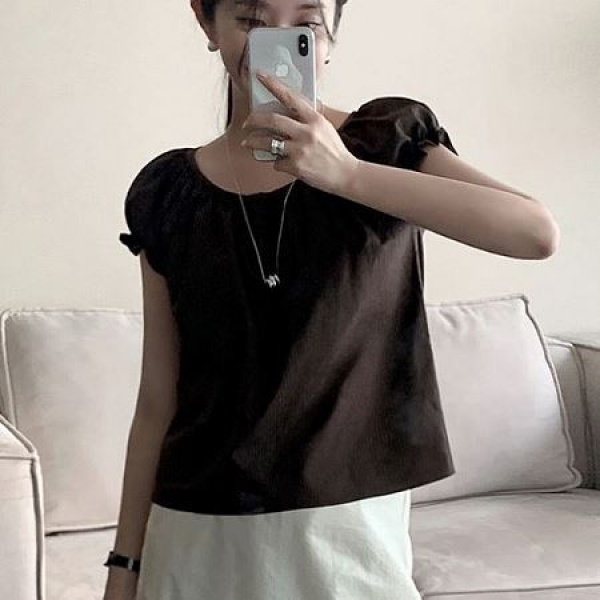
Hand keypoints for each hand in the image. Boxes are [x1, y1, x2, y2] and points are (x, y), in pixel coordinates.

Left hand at [241, 70, 358, 195]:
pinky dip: (278, 163)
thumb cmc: (334, 152)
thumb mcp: (325, 129)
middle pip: (272, 120)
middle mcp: (306, 132)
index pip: (290, 97)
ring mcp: (300, 150)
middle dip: (254, 120)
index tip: (260, 76)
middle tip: (247, 123)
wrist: (345, 174)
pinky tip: (284, 163)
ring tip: (248, 143)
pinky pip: (277, 162)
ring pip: (268, 142)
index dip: (273, 84)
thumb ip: (307, 121)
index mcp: (315, 119)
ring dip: (253, 142)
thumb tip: (287, 116)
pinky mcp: (296, 166)